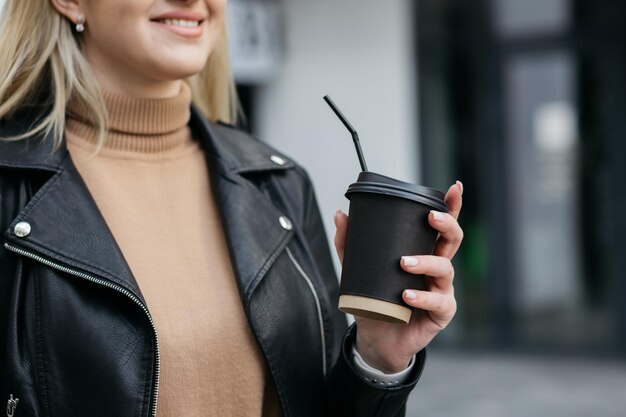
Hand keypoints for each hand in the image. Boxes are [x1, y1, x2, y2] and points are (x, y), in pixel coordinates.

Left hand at [334, 181, 463, 372]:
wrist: (377, 338)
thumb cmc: (375, 300)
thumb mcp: (357, 270)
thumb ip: (349, 244)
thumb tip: (341, 214)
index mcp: (422, 251)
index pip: (441, 225)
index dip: (451, 206)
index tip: (455, 187)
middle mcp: (437, 267)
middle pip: (453, 239)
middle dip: (446, 224)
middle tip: (430, 217)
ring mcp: (442, 289)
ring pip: (445, 268)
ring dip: (426, 262)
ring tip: (404, 263)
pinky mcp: (441, 312)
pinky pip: (438, 301)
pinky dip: (422, 297)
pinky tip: (407, 294)